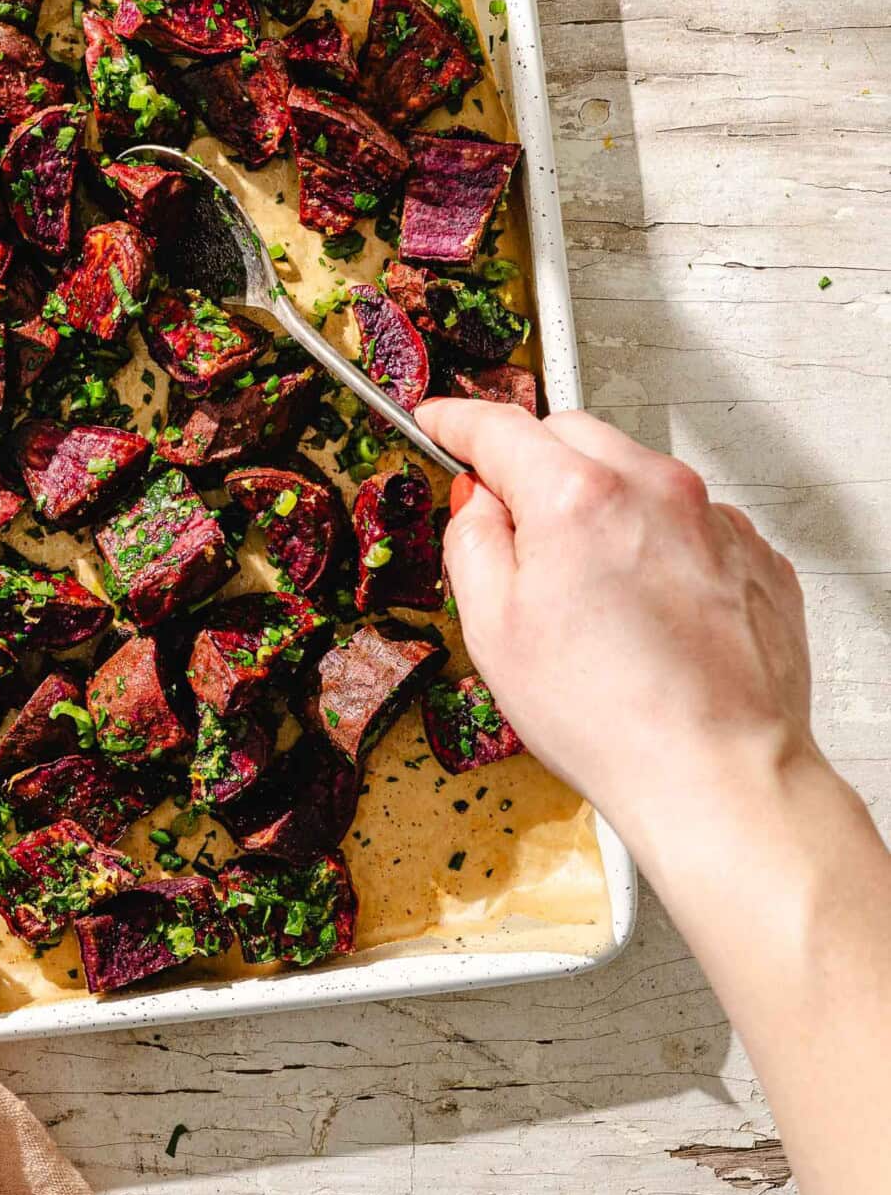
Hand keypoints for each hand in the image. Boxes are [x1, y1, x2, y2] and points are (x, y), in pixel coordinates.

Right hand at [417, 400, 814, 858]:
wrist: (720, 774)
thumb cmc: (610, 717)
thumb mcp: (494, 630)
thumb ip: (472, 541)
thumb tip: (478, 502)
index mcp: (577, 496)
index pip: (499, 427)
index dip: (456, 421)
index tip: (440, 422)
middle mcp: (654, 487)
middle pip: (572, 436)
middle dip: (534, 464)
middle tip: (515, 528)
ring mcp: (714, 519)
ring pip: (635, 475)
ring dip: (602, 505)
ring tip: (594, 596)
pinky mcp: (755, 555)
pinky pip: (689, 520)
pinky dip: (658, 542)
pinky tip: (648, 612)